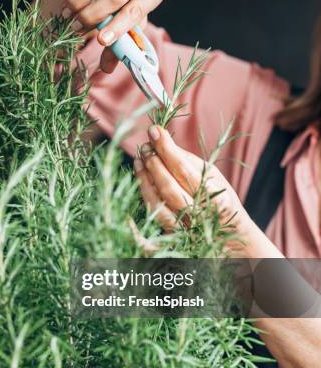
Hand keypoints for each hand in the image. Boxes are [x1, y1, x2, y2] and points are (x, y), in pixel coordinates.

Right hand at [54, 0, 166, 72]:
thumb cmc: (125, 11)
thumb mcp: (127, 29)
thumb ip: (118, 48)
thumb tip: (107, 68)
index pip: (136, 11)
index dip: (118, 27)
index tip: (100, 42)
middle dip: (93, 15)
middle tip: (74, 28)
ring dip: (79, 0)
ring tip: (66, 15)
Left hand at [133, 125, 255, 254]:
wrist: (227, 234)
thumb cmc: (218, 196)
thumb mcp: (212, 175)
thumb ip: (187, 160)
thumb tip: (161, 140)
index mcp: (214, 196)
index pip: (184, 170)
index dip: (167, 149)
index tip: (155, 131)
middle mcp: (199, 215)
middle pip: (169, 188)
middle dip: (154, 163)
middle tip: (146, 147)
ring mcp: (184, 229)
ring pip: (157, 205)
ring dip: (144, 180)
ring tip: (139, 161)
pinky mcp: (172, 236)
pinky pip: (152, 219)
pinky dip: (142, 200)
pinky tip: (139, 181)